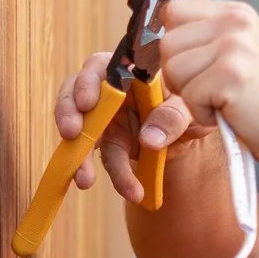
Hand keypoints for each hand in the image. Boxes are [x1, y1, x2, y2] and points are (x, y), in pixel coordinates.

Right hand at [57, 50, 207, 204]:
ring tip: (84, 178)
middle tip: (71, 133)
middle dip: (68, 112)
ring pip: (77, 126)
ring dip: (77, 152)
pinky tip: (125, 190)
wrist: (186, 135)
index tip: (87, 102)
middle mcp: (108, 89)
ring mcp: (101, 114)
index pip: (101, 66)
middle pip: (75, 92)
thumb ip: (173, 118)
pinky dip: (101, 174)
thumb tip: (149, 139)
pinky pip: (93, 156)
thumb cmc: (188, 109)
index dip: (88, 82)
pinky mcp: (103, 140)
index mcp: (128, 70)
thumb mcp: (190, 111)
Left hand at [152, 0, 258, 170]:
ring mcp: (234, 46)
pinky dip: (202, 114)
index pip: (174, 10)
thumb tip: (159, 30)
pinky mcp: (230, 75)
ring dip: (190, 96)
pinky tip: (229, 113)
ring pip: (173, 69)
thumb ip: (207, 38)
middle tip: (212, 91)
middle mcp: (235, 22)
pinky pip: (188, 96)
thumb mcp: (239, 55)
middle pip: (167, 43)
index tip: (194, 65)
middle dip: (180, 75)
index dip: (175, 43)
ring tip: (222, 102)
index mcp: (236, 13)